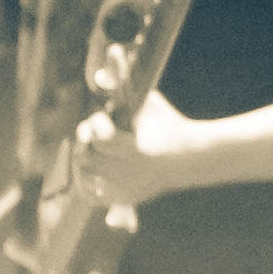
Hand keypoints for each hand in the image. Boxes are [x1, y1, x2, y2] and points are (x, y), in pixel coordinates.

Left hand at [71, 91, 194, 209]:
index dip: (94, 124)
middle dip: (85, 142)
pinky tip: (90, 172)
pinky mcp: (126, 198)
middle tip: (88, 135)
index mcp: (136, 149)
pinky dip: (84, 184)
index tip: (100, 116)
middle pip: (88, 158)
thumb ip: (126, 91)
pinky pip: (91, 196)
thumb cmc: (168, 126)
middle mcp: (130, 172)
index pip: (99, 139)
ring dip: (82, 162)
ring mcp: (126, 188)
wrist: (189, 158)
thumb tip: (103, 75)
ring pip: (85, 177)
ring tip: (89, 151)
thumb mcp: (150, 105)